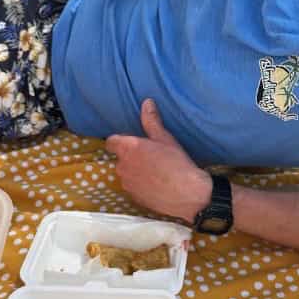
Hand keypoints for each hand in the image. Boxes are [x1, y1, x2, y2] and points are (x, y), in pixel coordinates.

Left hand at [105, 99, 211, 222]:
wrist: (187, 195)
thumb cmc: (177, 164)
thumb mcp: (165, 138)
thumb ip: (152, 121)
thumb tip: (147, 103)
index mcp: (128, 148)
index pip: (111, 142)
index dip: (119, 141)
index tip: (131, 142)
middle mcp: (122, 165)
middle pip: (120, 158)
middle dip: (131, 156)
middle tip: (150, 156)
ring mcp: (127, 183)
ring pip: (126, 173)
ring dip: (135, 171)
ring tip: (155, 171)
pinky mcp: (133, 196)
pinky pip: (133, 186)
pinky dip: (140, 184)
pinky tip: (156, 184)